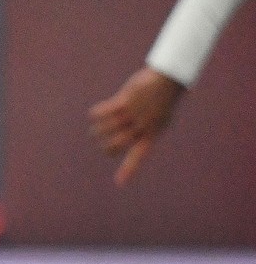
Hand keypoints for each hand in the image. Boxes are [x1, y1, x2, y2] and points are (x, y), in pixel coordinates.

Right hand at [88, 66, 185, 184]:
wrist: (168, 80)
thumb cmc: (163, 100)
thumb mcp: (158, 119)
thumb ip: (142, 130)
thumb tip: (122, 141)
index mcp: (152, 133)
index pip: (139, 156)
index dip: (129, 170)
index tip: (119, 183)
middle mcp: (142, 126)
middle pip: (117, 144)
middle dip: (106, 148)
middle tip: (103, 146)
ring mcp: (134, 114)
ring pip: (107, 128)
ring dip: (98, 130)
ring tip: (97, 130)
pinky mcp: (125, 101)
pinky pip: (104, 112)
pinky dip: (96, 114)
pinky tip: (94, 113)